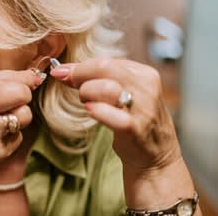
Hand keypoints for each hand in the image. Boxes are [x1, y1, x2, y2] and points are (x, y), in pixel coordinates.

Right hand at [0, 69, 41, 186]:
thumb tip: (34, 76)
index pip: (7, 76)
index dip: (23, 80)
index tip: (27, 84)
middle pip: (20, 92)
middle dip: (25, 97)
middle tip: (14, 104)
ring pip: (25, 114)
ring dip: (19, 119)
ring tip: (1, 124)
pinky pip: (19, 137)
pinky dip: (11, 138)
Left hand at [50, 58, 181, 173]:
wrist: (156, 156)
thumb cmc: (132, 121)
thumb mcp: (120, 93)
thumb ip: (96, 79)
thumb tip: (62, 70)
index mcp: (144, 74)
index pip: (106, 61)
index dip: (80, 66)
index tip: (62, 72)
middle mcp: (147, 88)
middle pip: (104, 67)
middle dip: (79, 75)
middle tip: (68, 84)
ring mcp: (143, 108)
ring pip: (105, 87)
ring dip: (86, 93)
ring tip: (87, 103)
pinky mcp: (136, 129)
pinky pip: (111, 115)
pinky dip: (97, 111)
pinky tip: (91, 111)